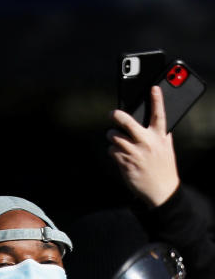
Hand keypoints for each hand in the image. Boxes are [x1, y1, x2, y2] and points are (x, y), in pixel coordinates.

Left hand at [107, 86, 179, 206]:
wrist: (161, 190)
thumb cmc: (163, 168)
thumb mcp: (166, 149)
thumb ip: (161, 136)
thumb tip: (157, 126)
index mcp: (159, 137)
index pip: (159, 115)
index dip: (157, 100)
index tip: (153, 88)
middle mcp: (146, 142)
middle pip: (127, 123)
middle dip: (117, 115)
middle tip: (112, 114)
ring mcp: (134, 152)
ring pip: (114, 136)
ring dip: (111, 136)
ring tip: (115, 139)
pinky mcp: (124, 162)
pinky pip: (111, 150)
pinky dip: (112, 150)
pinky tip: (118, 154)